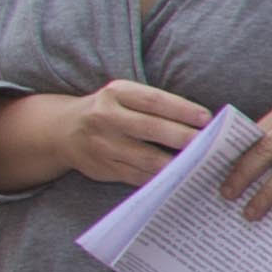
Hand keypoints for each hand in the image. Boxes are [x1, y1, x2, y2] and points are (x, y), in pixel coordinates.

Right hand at [45, 79, 213, 187]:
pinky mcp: (104, 168)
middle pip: (151, 129)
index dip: (182, 109)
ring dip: (176, 162)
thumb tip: (201, 120)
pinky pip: (138, 176)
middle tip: (209, 143)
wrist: (62, 130)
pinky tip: (180, 177)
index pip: (153, 101)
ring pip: (146, 157)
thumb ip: (155, 104)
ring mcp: (103, 145)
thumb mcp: (124, 95)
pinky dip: (161, 178)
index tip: (207, 119)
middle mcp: (105, 118)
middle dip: (183, 137)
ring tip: (200, 163)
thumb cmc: (109, 110)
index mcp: (115, 94)